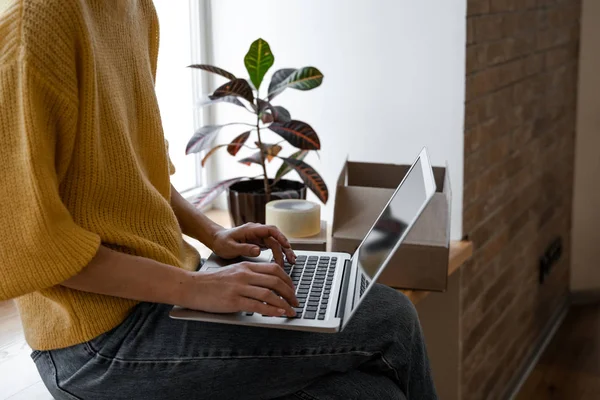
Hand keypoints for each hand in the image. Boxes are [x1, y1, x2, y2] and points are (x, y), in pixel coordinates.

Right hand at [180, 262, 298, 316]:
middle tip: (296, 302)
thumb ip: (251, 276)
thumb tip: (268, 286)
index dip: (288, 280)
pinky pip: (258, 305)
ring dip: (284, 304)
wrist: (193, 287)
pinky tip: (279, 313)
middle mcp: (245, 274)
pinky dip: (271, 310)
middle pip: (276, 281)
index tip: (293, 289)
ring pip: (269, 294)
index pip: (275, 269)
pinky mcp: (234, 301)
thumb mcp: (234, 272)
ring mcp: (240, 287)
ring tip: (290, 311)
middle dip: (290, 293)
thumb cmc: (213, 282)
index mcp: (247, 266)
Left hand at [212, 223, 296, 266]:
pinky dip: (279, 254)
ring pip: (276, 243)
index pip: (270, 230)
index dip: (280, 237)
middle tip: (291, 260)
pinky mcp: (259, 243)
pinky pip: (272, 247)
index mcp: (251, 230)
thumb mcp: (230, 247)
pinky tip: (283, 261)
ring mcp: (259, 237)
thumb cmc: (222, 242)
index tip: (286, 245)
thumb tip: (258, 250)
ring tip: (292, 262)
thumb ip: (244, 248)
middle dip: (285, 248)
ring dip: (284, 252)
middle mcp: (257, 232)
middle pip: (276, 238)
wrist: (216, 240)